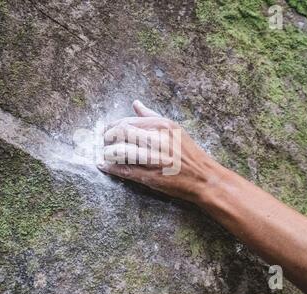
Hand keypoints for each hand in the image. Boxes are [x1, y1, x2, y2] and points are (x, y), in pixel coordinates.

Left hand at [97, 100, 224, 204]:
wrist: (203, 177)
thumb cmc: (188, 152)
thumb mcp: (174, 128)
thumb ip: (152, 116)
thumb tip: (135, 103)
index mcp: (162, 125)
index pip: (127, 121)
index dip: (112, 126)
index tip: (106, 130)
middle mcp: (158, 140)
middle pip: (122, 134)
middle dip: (107, 138)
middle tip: (103, 142)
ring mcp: (154, 159)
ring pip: (121, 151)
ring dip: (108, 153)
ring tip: (105, 154)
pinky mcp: (151, 177)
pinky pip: (125, 170)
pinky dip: (111, 168)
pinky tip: (104, 166)